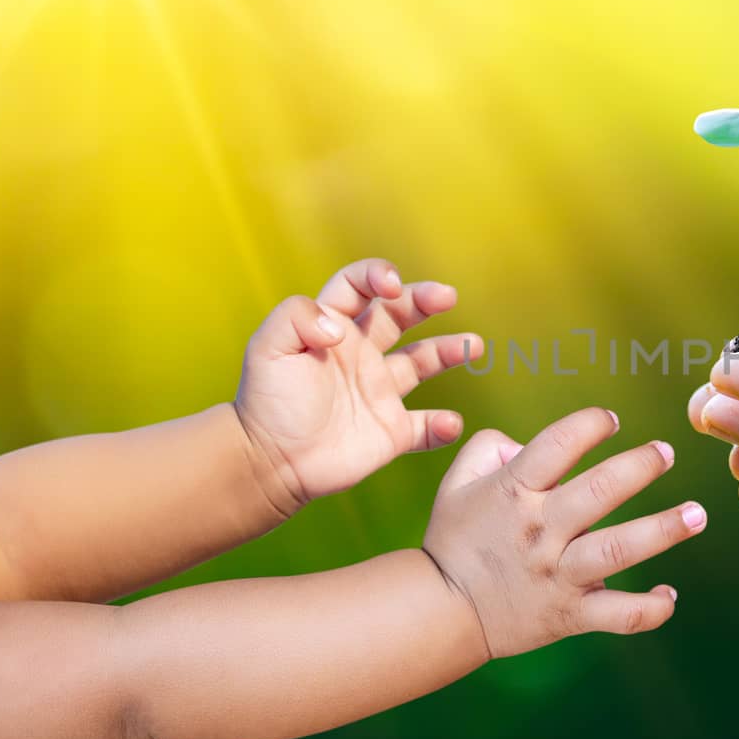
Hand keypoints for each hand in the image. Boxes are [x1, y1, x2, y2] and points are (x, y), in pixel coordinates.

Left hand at [235, 258, 483, 512]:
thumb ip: (296, 319)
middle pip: (400, 314)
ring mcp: (380, 392)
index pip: (359, 287)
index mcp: (333, 327)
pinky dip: (442, 426)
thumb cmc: (266, 403)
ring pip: (423, 362)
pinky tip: (450, 423)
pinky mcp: (391, 431)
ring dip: (449, 350)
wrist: (269, 462)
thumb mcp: (267, 348)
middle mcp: (362, 354)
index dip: (377, 277)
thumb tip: (338, 327)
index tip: (392, 286)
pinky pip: (426, 427)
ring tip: (473, 346)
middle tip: (447, 296)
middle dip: (425, 299)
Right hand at [423, 407, 702, 657]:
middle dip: (639, 467)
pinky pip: (618, 615)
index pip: (559, 444)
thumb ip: (491, 445)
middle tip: (666, 453)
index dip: (590, 424)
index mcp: (513, 491)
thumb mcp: (457, 481)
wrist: (440, 612)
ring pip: (618, 550)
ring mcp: (558, 574)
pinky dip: (649, 608)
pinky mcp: (570, 614)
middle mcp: (540, 530)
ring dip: (663, 531)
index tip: (610, 420)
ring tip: (697, 514)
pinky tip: (669, 596)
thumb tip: (530, 441)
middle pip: (599, 492)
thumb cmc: (455, 539)